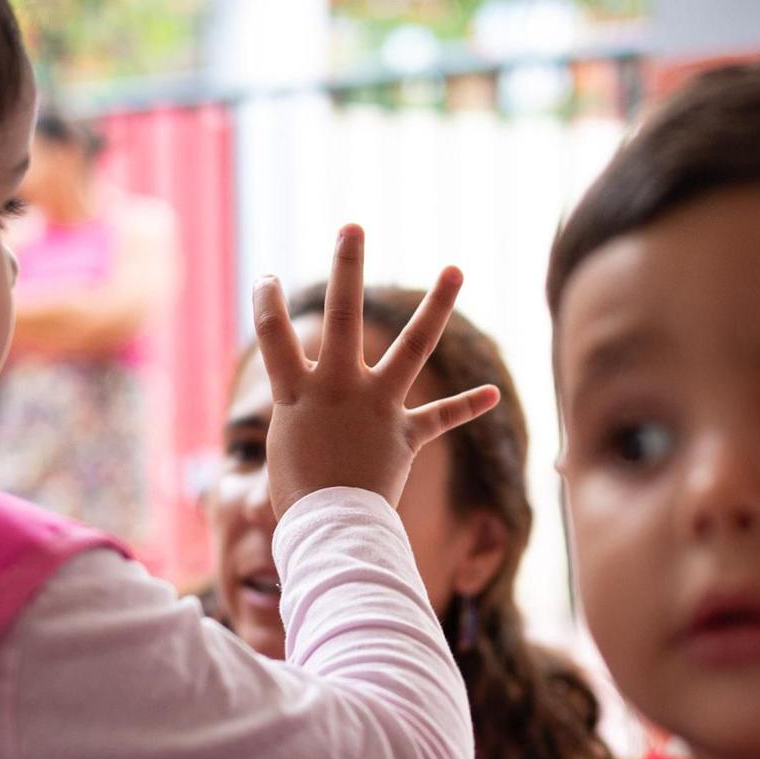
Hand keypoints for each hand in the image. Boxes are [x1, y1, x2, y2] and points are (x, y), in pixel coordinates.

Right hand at [253, 224, 498, 514]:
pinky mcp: (405, 435)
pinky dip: (467, 406)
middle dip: (347, 267)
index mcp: (297, 392)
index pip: (274, 335)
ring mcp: (376, 407)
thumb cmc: (298, 495)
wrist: (330, 530)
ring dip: (438, 306)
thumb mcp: (285, 445)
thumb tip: (301, 407)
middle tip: (353, 227)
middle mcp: (339, 388)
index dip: (267, 303)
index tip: (269, 278)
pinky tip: (492, 393)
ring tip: (456, 269)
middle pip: (343, 316)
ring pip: (413, 346)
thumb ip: (299, 414)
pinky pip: (441, 417)